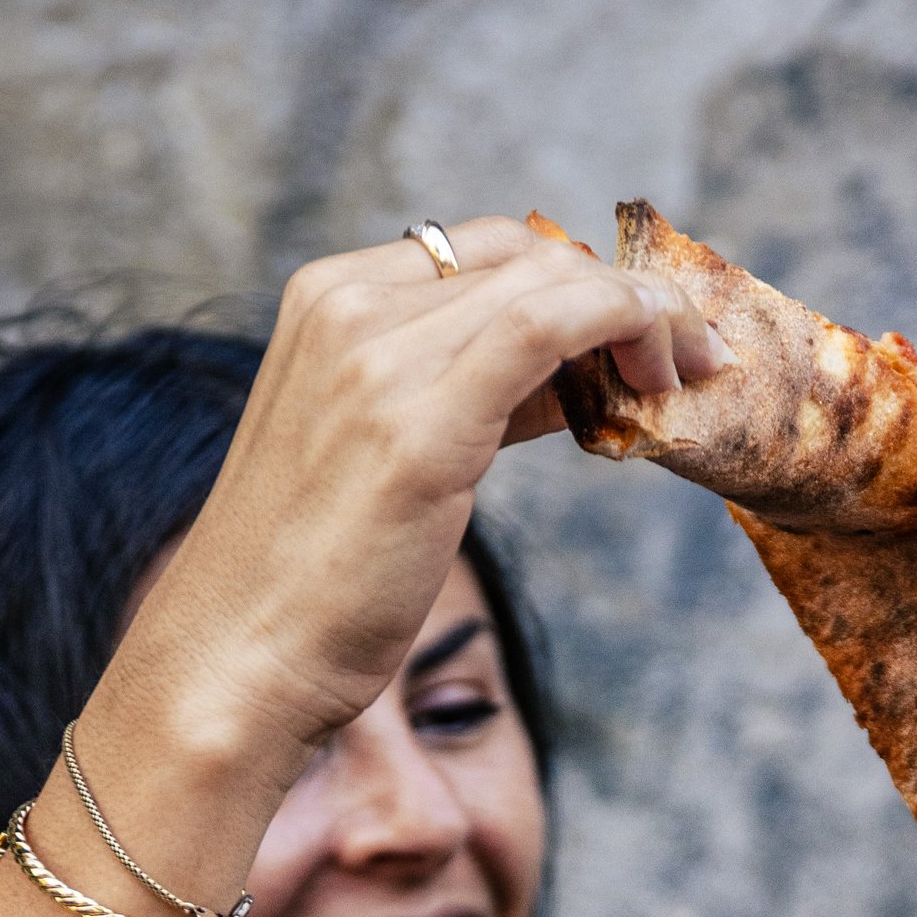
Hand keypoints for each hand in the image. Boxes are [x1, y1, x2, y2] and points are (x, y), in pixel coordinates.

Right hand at [97, 211, 723, 799]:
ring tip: (683, 374)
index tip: (631, 337)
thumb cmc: (306, 586)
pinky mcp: (420, 424)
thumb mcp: (378, 458)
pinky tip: (663, 377)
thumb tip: (550, 385)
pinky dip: (628, 328)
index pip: (481, 251)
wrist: (234, 666)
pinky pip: (553, 326)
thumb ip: (453, 398)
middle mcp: (347, 306)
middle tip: (679, 358)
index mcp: (326, 300)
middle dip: (618, 295)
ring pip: (551, 282)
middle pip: (525, 256)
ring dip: (642, 316)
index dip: (571, 284)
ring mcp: (378, 357)